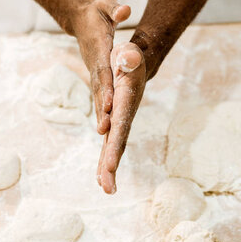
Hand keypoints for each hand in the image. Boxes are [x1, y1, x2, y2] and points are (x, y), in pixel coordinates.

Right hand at [69, 0, 130, 134]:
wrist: (79, 19)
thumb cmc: (96, 11)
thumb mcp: (106, 4)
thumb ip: (115, 8)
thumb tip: (124, 10)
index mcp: (98, 49)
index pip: (102, 70)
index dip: (106, 87)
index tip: (110, 103)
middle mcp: (94, 64)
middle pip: (99, 89)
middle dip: (102, 109)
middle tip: (105, 129)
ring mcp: (94, 72)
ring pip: (98, 96)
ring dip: (101, 115)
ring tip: (104, 135)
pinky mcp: (96, 77)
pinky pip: (100, 96)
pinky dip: (102, 112)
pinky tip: (106, 130)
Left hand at [97, 42, 145, 193]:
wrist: (138, 62)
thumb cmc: (130, 56)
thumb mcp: (129, 52)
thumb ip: (129, 56)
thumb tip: (127, 57)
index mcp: (126, 101)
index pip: (120, 126)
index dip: (115, 145)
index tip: (109, 166)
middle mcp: (125, 115)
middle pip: (118, 143)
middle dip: (111, 165)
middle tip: (107, 188)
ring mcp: (121, 121)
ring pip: (114, 147)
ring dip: (108, 168)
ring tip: (105, 189)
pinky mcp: (116, 123)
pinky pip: (110, 144)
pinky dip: (106, 160)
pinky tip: (102, 176)